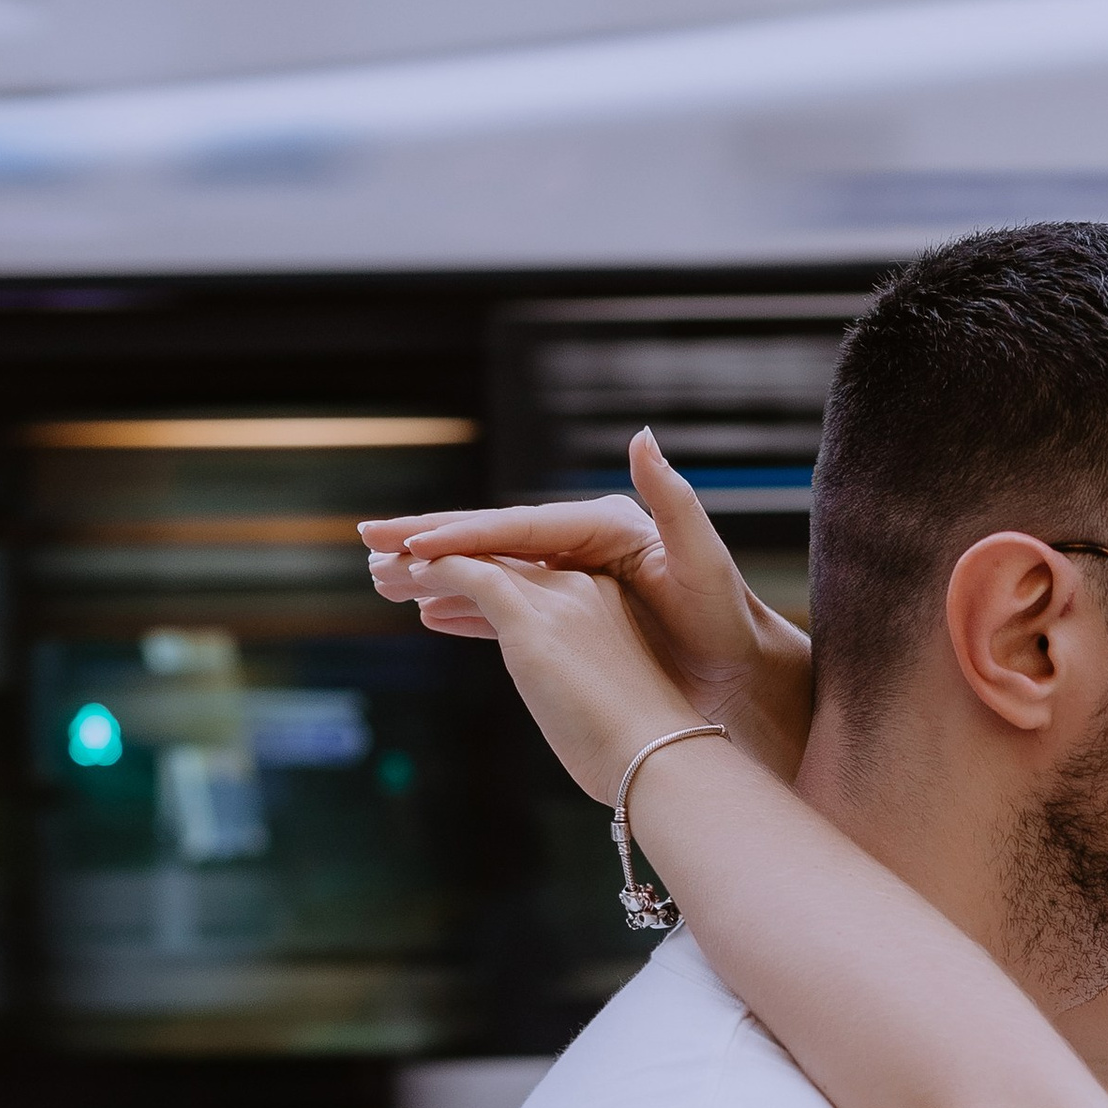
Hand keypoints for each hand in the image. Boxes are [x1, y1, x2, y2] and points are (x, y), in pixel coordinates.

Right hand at [361, 430, 812, 781]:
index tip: (413, 543)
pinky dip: (466, 606)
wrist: (741, 672)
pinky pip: (507, 605)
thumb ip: (674, 499)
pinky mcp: (572, 611)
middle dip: (426, 542)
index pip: (518, 528)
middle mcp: (581, 544)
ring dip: (434, 574)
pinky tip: (429, 612)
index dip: (463, 535)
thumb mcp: (705, 559)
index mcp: (601, 526)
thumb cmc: (728, 619)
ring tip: (380, 578)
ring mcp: (573, 577)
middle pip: (491, 542)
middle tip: (366, 543)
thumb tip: (642, 436)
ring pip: (490, 572)